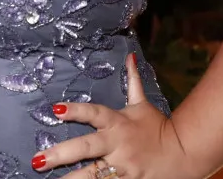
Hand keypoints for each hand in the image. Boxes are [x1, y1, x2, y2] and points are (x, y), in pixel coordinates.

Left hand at [31, 54, 198, 178]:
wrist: (183, 153)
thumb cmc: (158, 127)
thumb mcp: (142, 103)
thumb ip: (132, 81)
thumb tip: (129, 56)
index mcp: (118, 123)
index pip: (94, 113)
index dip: (75, 110)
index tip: (55, 109)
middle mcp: (117, 144)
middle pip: (87, 148)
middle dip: (62, 154)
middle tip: (38, 159)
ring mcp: (122, 166)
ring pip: (93, 175)